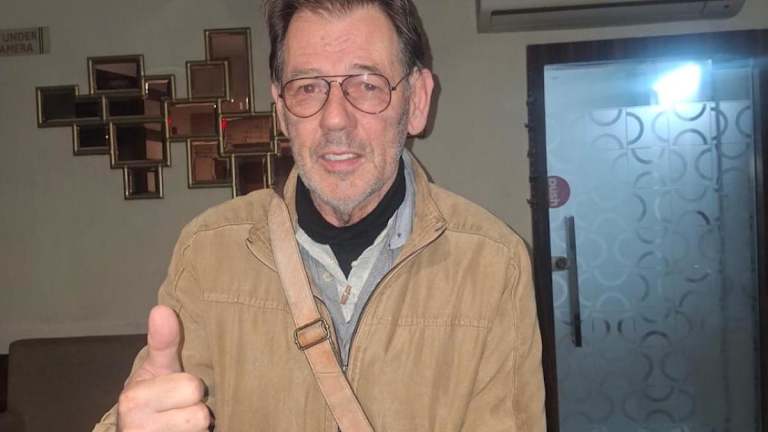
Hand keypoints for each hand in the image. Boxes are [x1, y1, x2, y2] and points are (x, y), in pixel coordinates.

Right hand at [117, 305, 211, 431]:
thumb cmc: (150, 397)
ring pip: (201, 429)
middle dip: (195, 407)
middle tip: (179, 407)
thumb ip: (163, 341)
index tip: (176, 389)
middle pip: (200, 413)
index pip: (192, 388)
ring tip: (180, 422)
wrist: (138, 431)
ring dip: (197, 426)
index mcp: (135, 399)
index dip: (191, 387)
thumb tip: (161, 309)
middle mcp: (138, 428)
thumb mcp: (156, 368)